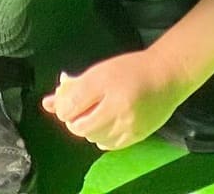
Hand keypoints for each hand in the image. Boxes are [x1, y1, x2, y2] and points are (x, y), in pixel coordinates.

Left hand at [43, 48, 185, 151]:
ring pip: (92, 137)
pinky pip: (107, 145)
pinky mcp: (135, 136)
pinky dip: (101, 137)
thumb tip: (47, 103)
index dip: (62, 108)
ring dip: (87, 129)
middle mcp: (115, 104)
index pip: (70, 105)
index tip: (66, 103)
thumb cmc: (130, 69)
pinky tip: (106, 124)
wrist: (166, 76)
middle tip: (78, 111)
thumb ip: (74, 87)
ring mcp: (127, 123)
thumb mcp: (100, 71)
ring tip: (95, 115)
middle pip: (79, 126)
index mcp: (104, 81)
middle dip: (73, 120)